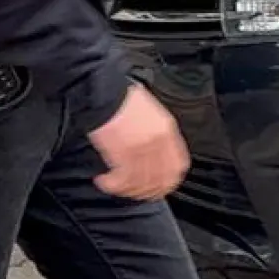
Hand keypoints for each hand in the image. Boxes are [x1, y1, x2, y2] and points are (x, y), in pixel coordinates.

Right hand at [89, 84, 189, 201]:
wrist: (101, 87)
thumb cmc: (118, 94)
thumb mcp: (147, 109)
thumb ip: (154, 130)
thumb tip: (152, 150)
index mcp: (166, 128)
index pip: (177, 166)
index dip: (168, 181)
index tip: (158, 185)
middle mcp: (157, 141)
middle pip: (159, 179)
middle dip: (146, 190)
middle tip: (134, 191)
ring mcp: (141, 148)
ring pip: (140, 182)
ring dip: (126, 189)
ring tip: (114, 186)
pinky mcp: (122, 152)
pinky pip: (122, 180)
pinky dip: (112, 185)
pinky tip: (105, 181)